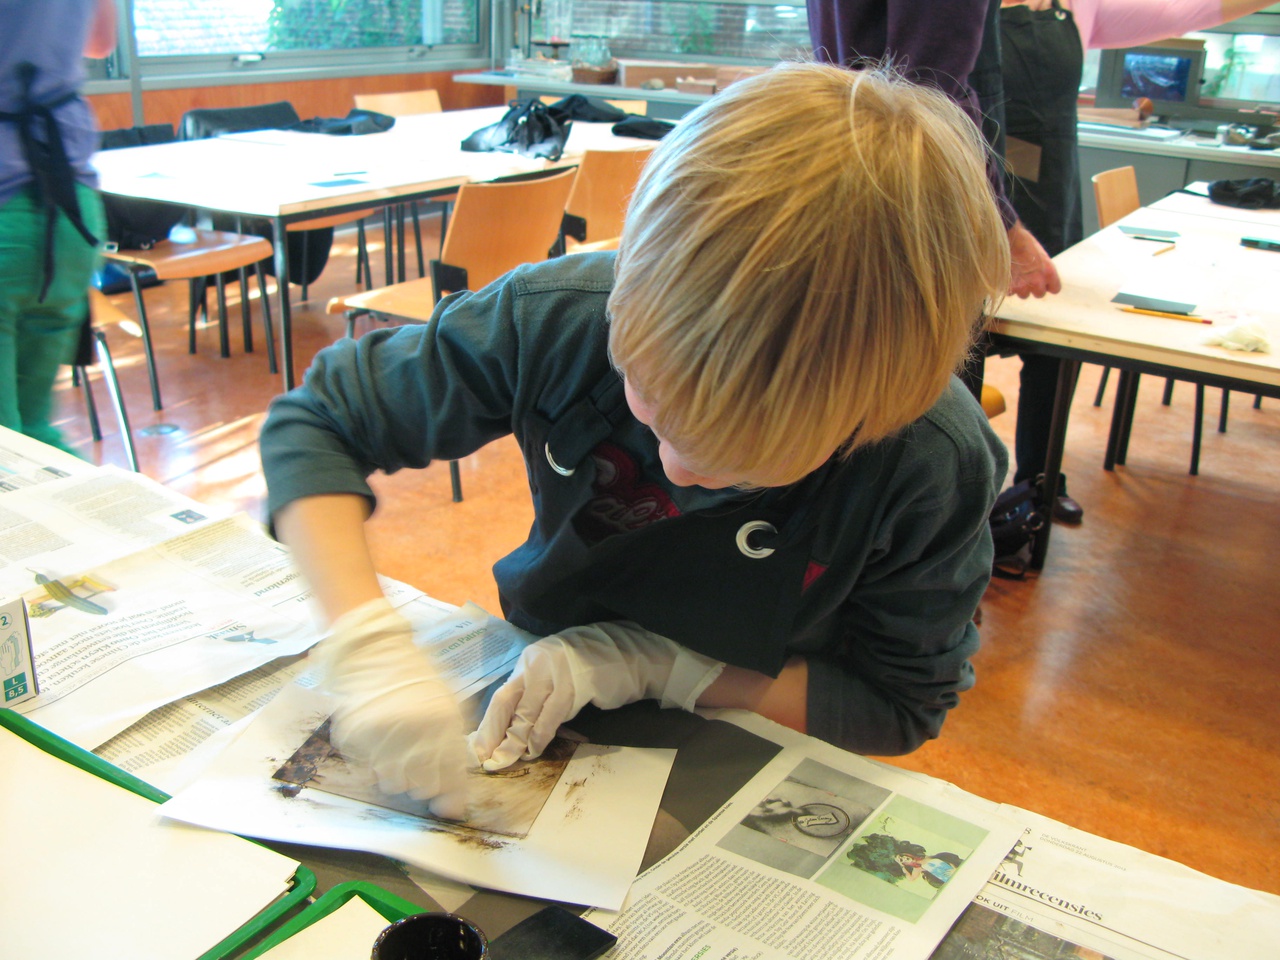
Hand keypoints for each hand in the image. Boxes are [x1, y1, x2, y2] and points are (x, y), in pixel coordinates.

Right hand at [313, 598, 467, 818]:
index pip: (450, 775)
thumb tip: (455, 793)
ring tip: (401, 754)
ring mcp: (379, 732)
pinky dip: (375, 763)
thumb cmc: (415, 676)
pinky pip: (367, 768)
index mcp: (441, 719)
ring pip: (393, 783)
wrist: (375, 648)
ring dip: (400, 776)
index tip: (449, 809)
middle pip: (421, 786)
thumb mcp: (447, 700)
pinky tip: (381, 743)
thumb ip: (454, 743)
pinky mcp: (352, 734)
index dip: (451, 797)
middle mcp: (411, 728)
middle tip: (422, 771)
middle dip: (425, 784)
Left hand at [470, 622, 723, 770]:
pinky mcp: (575, 684)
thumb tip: (511, 729)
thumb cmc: (590, 671)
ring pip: (528, 713)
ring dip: (516, 741)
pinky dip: (540, 736)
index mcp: (529, 661)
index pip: (501, 695)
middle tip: (488, 760)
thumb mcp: (555, 679)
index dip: (488, 724)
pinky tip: (535, 749)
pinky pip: (551, 716)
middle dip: (495, 735)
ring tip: (508, 760)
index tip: (477, 748)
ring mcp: (556, 672)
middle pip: (507, 703)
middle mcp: (538, 663)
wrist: (630, 655)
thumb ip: (534, 697)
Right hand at [1007, 221, 1061, 298]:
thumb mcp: (1041, 255)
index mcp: (1049, 272)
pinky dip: (1008, 286)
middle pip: (1039, 294)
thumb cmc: (1024, 242)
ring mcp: (1023, 286)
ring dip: (1020, 288)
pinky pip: (1010, 292)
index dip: (1048, 285)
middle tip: (1027, 278)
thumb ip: (1044, 269)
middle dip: (1034, 287)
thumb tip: (1041, 276)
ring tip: (1015, 274)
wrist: (1007, 239)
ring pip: (1023, 294)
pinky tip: (1007, 275)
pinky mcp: (1009, 288)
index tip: (1044, 282)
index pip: (1055, 289)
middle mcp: (1038, 282)